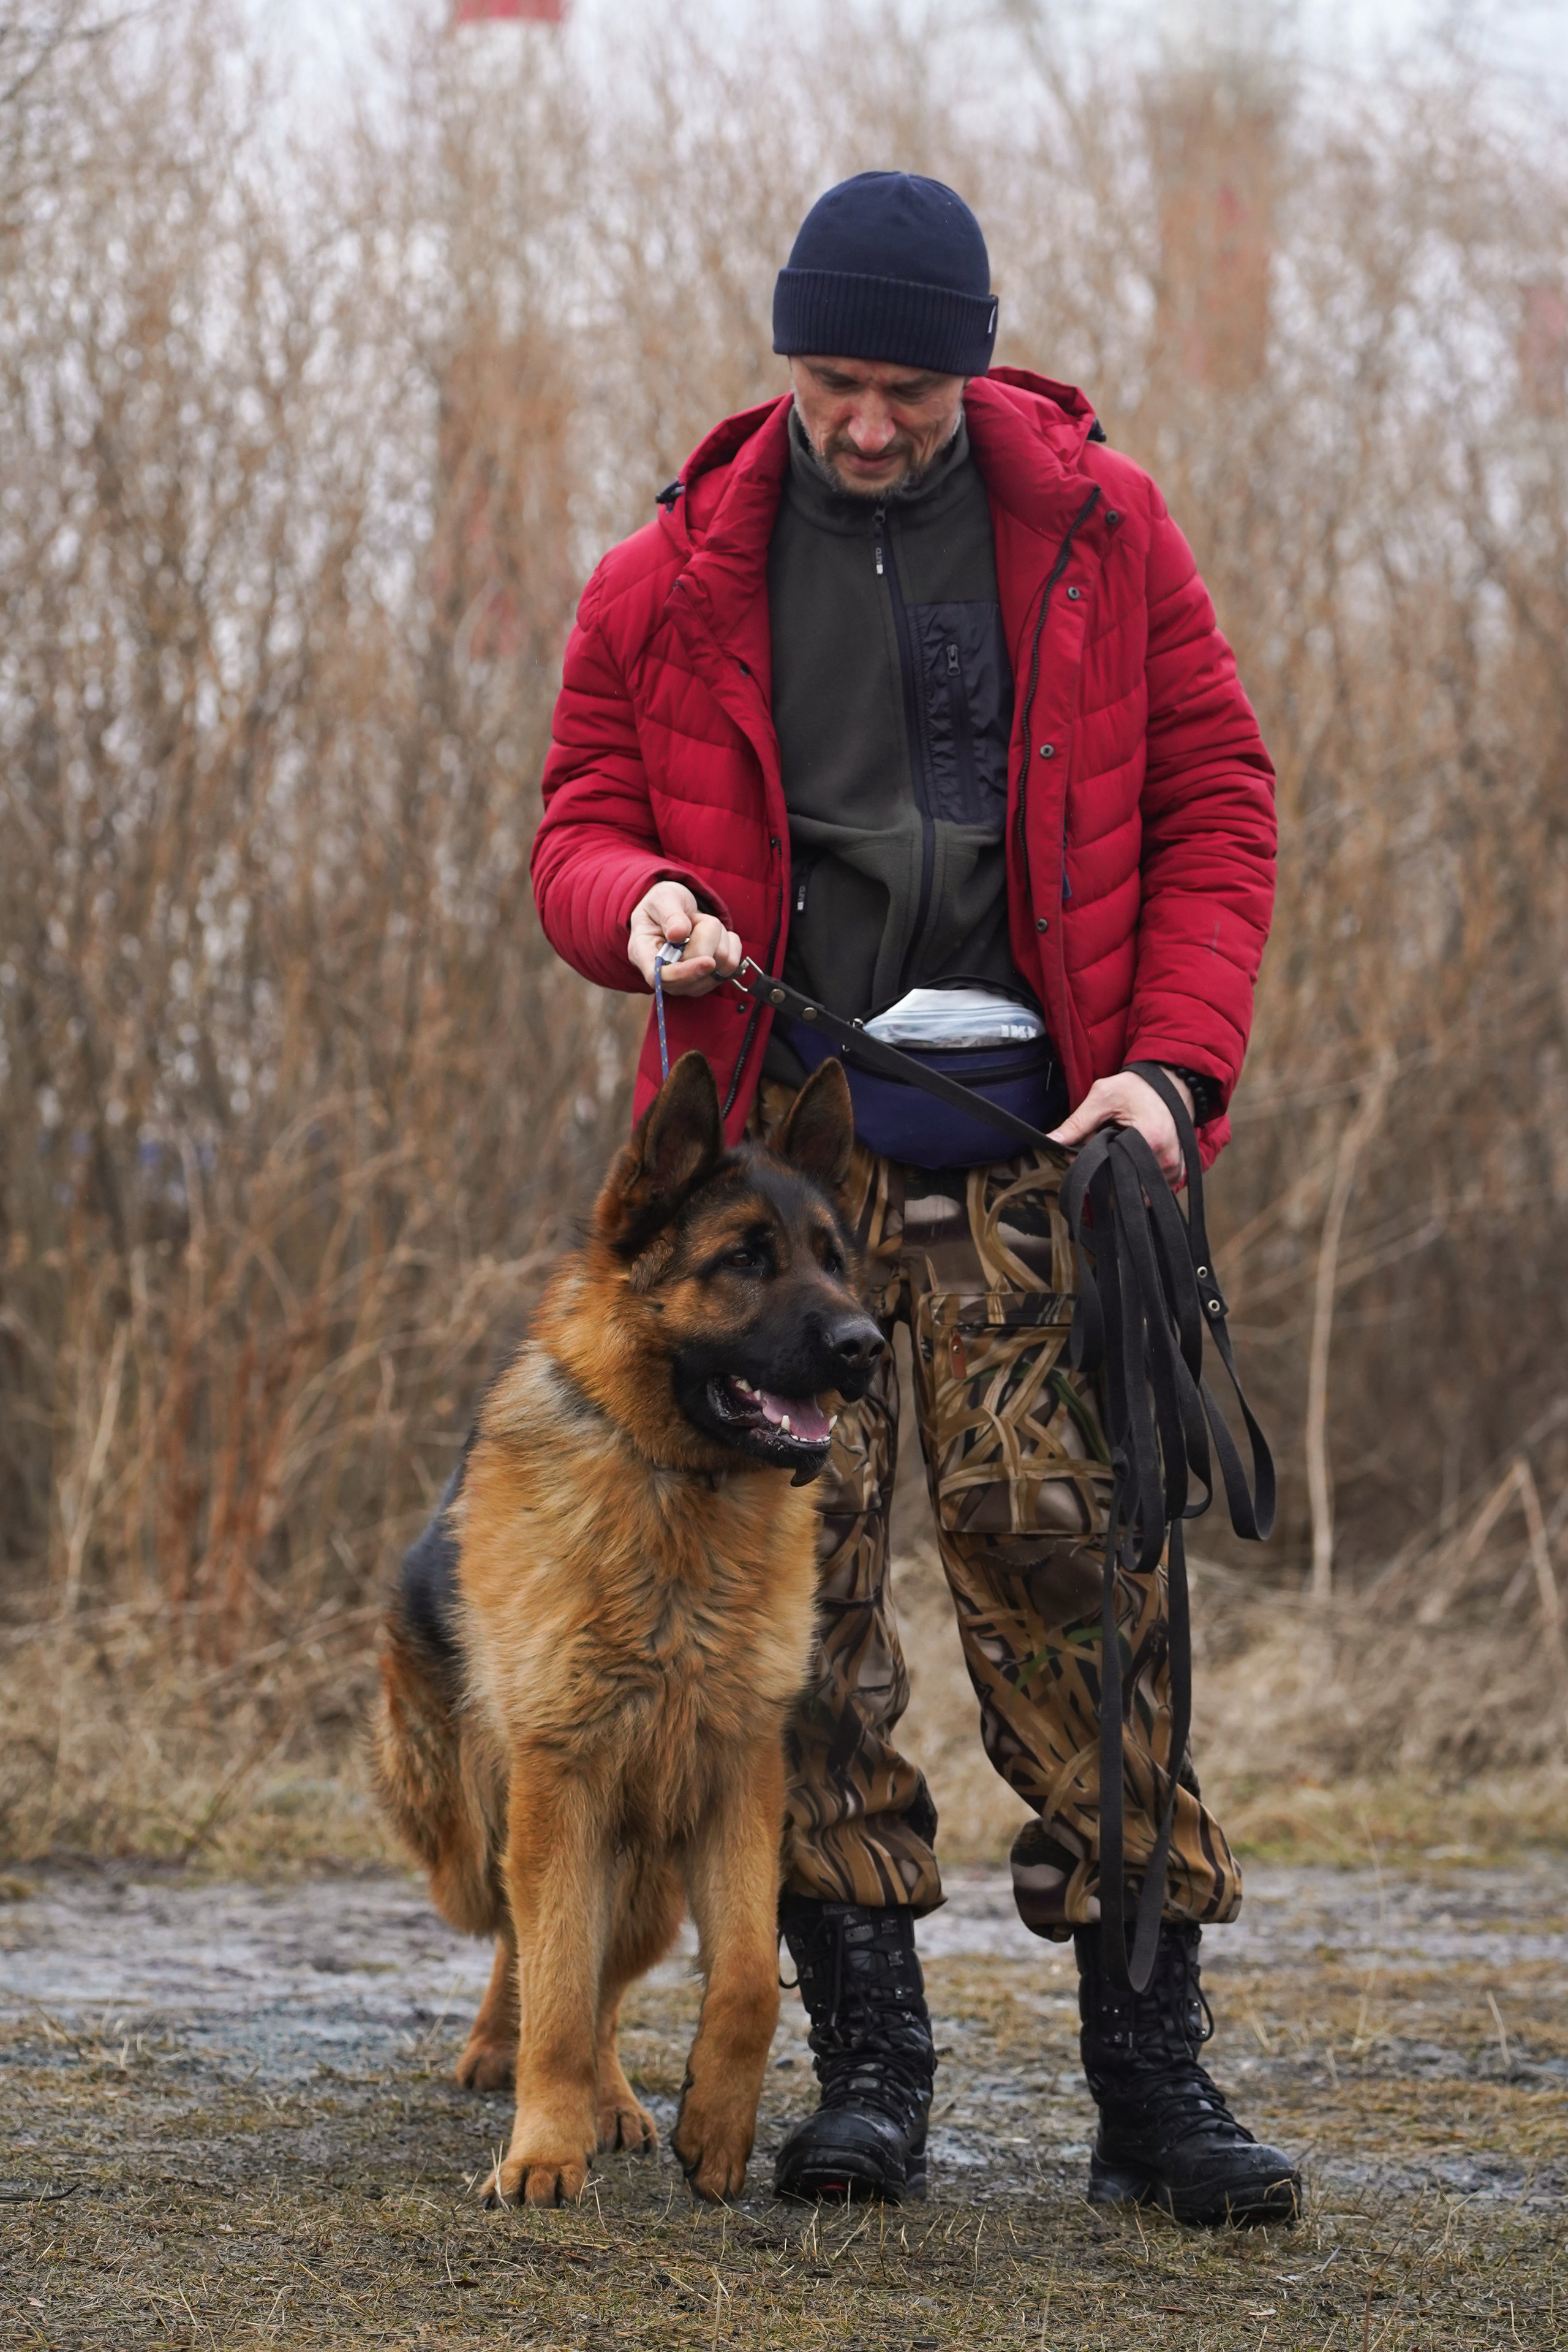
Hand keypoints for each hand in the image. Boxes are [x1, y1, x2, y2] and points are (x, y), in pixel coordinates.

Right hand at [627, 882, 741, 997]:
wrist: (676, 909)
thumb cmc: (665, 903)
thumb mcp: (663, 899)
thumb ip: (670, 915)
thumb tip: (678, 934)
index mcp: (643, 953)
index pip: (660, 976)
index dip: (685, 972)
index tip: (708, 961)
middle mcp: (664, 974)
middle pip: (696, 972)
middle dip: (706, 939)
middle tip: (696, 918)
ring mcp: (686, 980)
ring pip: (718, 969)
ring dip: (719, 939)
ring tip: (703, 925)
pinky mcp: (707, 979)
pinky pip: (731, 966)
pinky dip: (731, 946)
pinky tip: (717, 935)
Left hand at [1048, 1067, 1195, 1187]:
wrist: (1166, 1084)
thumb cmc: (1135, 1088)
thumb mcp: (1102, 1097)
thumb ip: (1077, 1122)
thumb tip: (1052, 1140)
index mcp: (1149, 1140)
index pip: (1110, 1171)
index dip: (1090, 1167)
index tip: (1080, 1156)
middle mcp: (1166, 1159)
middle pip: (1122, 1183)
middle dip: (1103, 1174)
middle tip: (1099, 1151)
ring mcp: (1173, 1169)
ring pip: (1136, 1190)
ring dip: (1120, 1178)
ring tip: (1116, 1153)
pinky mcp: (1175, 1172)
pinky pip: (1150, 1189)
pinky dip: (1136, 1180)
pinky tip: (1128, 1162)